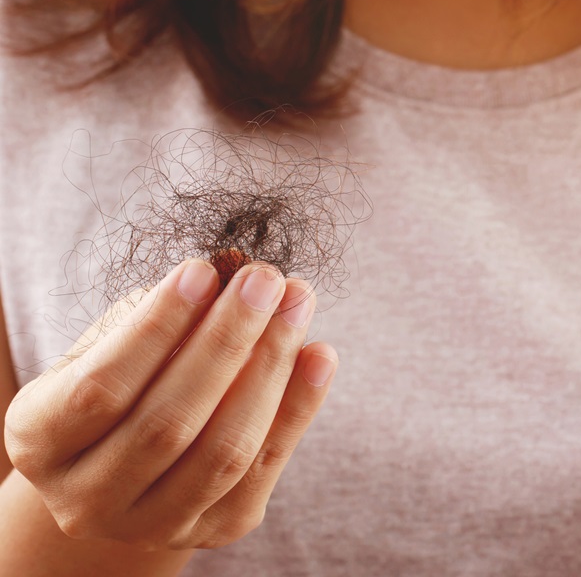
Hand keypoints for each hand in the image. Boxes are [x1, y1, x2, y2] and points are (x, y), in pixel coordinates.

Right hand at [4, 259, 337, 549]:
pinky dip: (299, 407)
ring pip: (224, 451)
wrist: (127, 468)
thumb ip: (160, 316)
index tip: (201, 271)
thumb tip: (231, 277)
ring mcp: (154, 523)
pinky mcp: (217, 528)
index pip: (102, 388)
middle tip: (265, 279)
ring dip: (271, 368)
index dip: (156, 328)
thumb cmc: (121, 382)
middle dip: (226, 341)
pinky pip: (266, 467)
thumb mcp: (112, 347)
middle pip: (168, 423)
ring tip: (297, 303)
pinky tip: (320, 355)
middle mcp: (88, 498)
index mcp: (41, 441)